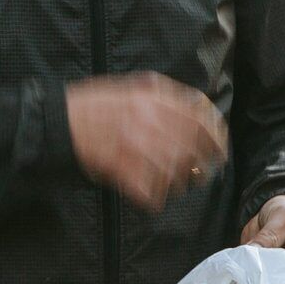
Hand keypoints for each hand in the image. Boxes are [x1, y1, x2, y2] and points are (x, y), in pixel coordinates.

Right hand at [65, 72, 227, 210]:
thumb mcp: (135, 85)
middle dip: (202, 164)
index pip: (200, 120)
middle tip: (203, 172)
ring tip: (176, 182)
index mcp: (156, 100)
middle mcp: (151, 122)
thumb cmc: (98, 102)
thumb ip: (167, 93)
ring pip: (176, 174)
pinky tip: (152, 194)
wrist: (64, 120)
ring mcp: (137, 148)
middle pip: (193, 150)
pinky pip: (151, 193)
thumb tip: (198, 104)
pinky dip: (155, 198)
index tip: (220, 149)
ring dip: (179, 182)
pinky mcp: (123, 170)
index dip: (216, 138)